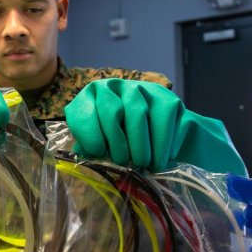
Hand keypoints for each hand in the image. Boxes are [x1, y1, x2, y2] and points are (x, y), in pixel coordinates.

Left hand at [64, 79, 245, 174]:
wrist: (168, 145)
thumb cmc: (127, 148)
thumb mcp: (104, 147)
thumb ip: (90, 149)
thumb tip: (82, 157)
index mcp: (92, 98)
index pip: (82, 109)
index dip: (88, 131)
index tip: (98, 151)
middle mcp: (116, 87)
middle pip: (111, 109)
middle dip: (116, 140)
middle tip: (123, 162)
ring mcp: (144, 90)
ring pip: (138, 113)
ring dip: (140, 145)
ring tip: (143, 165)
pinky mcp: (169, 99)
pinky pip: (163, 119)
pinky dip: (161, 144)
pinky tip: (160, 160)